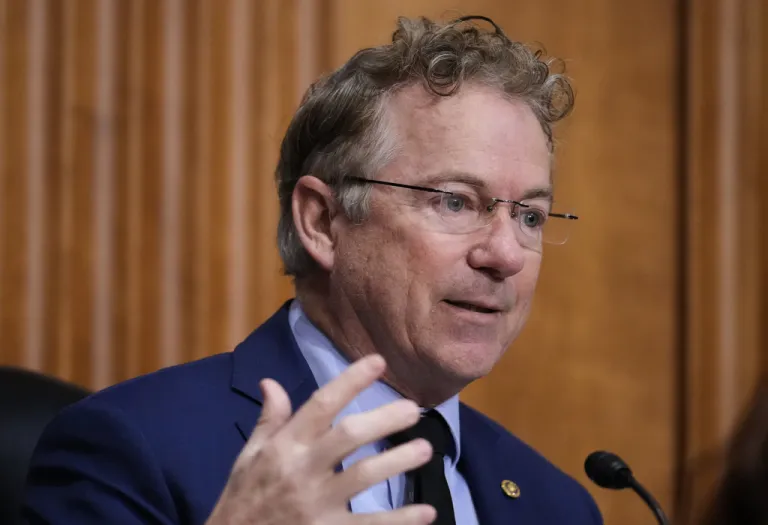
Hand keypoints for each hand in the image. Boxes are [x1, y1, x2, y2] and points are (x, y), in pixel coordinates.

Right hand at [206, 354, 436, 524]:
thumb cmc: (244, 498)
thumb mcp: (248, 456)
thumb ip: (269, 420)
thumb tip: (271, 381)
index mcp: (285, 446)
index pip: (321, 404)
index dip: (351, 381)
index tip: (379, 362)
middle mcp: (302, 470)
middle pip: (349, 436)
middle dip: (384, 420)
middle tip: (412, 409)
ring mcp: (317, 504)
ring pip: (364, 477)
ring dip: (398, 461)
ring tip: (425, 449)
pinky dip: (400, 520)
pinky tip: (426, 512)